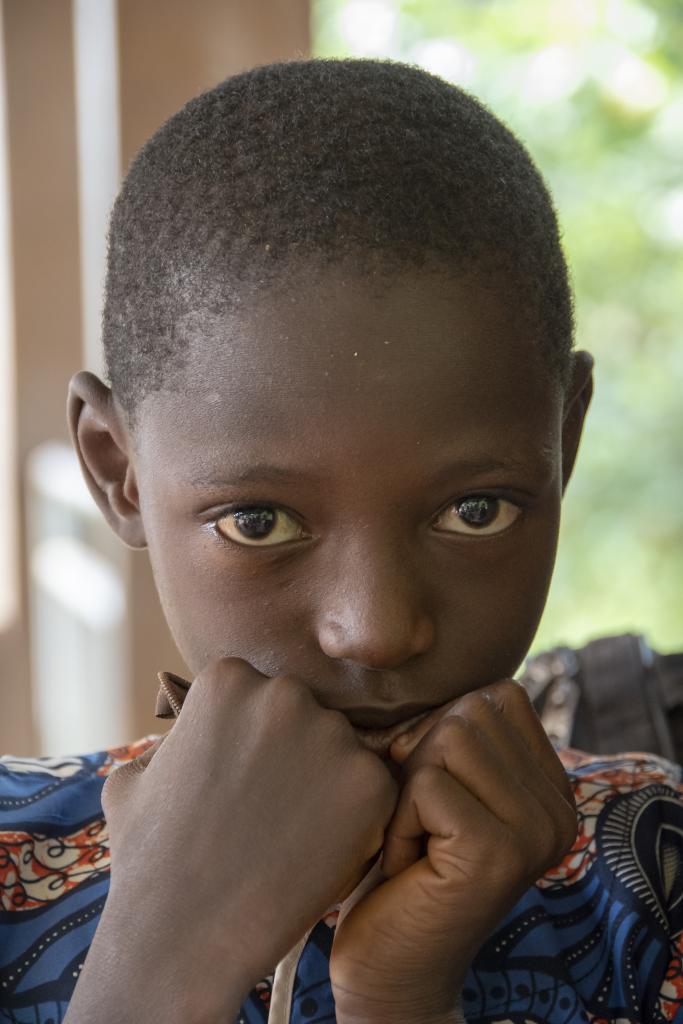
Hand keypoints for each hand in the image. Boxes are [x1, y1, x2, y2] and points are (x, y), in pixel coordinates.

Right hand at [66, 658, 397, 1022]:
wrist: (182, 936)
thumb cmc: (149, 860)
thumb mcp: (136, 774)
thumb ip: (175, 738)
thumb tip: (194, 733)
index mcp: (228, 679)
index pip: (259, 695)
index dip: (251, 742)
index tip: (240, 782)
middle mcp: (283, 693)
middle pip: (304, 715)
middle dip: (293, 754)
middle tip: (268, 812)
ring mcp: (331, 735)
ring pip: (341, 751)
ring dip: (327, 785)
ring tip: (289, 839)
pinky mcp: (370, 782)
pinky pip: (372, 791)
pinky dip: (357, 822)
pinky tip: (318, 854)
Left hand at [329, 679, 577, 1023]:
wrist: (389, 966)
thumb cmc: (399, 865)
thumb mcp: (436, 781)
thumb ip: (455, 729)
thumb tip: (419, 657)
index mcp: (551, 787)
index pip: (497, 695)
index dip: (439, 730)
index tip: (429, 794)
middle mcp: (558, 810)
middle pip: (470, 711)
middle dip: (419, 758)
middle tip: (418, 823)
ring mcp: (535, 832)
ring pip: (448, 738)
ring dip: (408, 788)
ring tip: (414, 840)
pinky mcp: (498, 853)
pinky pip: (426, 783)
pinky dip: (398, 820)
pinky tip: (407, 864)